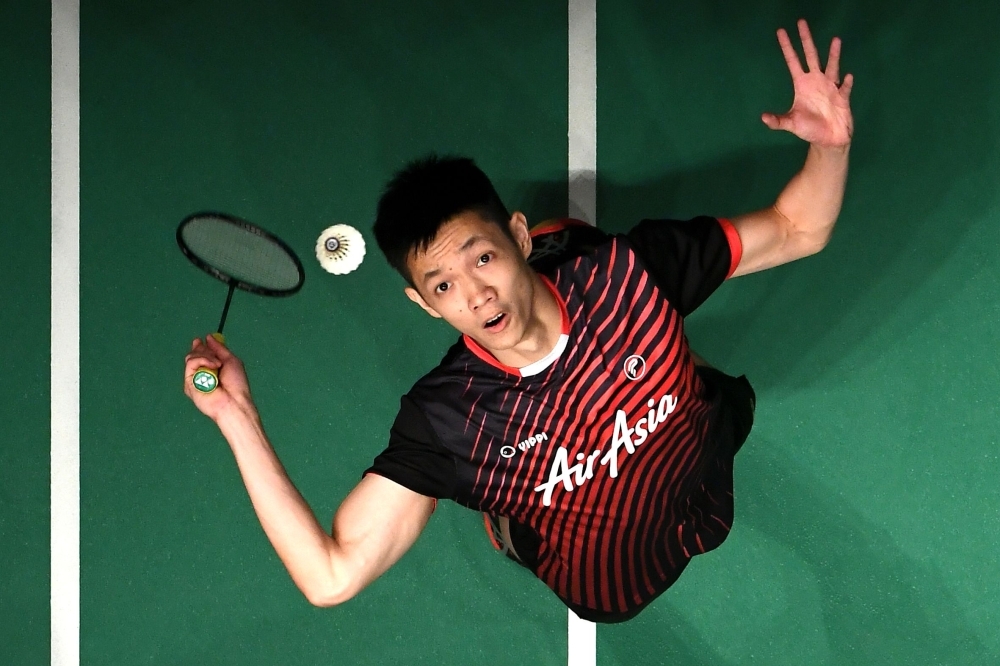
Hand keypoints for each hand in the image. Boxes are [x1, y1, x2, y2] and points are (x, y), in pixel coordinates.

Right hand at [183, 335, 254, 422]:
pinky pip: (190, 364)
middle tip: (214, 355)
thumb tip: (208, 337)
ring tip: (218, 364)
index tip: (201, 339)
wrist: (234, 401)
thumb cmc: (236, 384)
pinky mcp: (188, 384)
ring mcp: (194, 379)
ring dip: (206, 356)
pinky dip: (202, 360)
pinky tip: (213, 366)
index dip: (200, 346)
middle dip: (203, 349)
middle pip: (193, 354)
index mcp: (211, 368)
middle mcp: (200, 373)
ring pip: (190, 357)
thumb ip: (219, 348)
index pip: (200, 354)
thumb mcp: (230, 361)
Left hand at [762, 19, 853, 147]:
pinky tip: (847, 77)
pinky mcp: (843, 97)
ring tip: (835, 40)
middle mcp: (816, 81)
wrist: (828, 140)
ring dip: (833, 55)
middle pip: (811, 56)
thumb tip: (763, 118)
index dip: (787, 47)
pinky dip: (846, 83)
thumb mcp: (791, 124)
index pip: (792, 61)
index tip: (781, 31)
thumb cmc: (809, 129)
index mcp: (802, 85)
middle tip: (801, 22)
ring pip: (832, 66)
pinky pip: (845, 88)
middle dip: (806, 40)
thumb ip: (778, 121)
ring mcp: (830, 87)